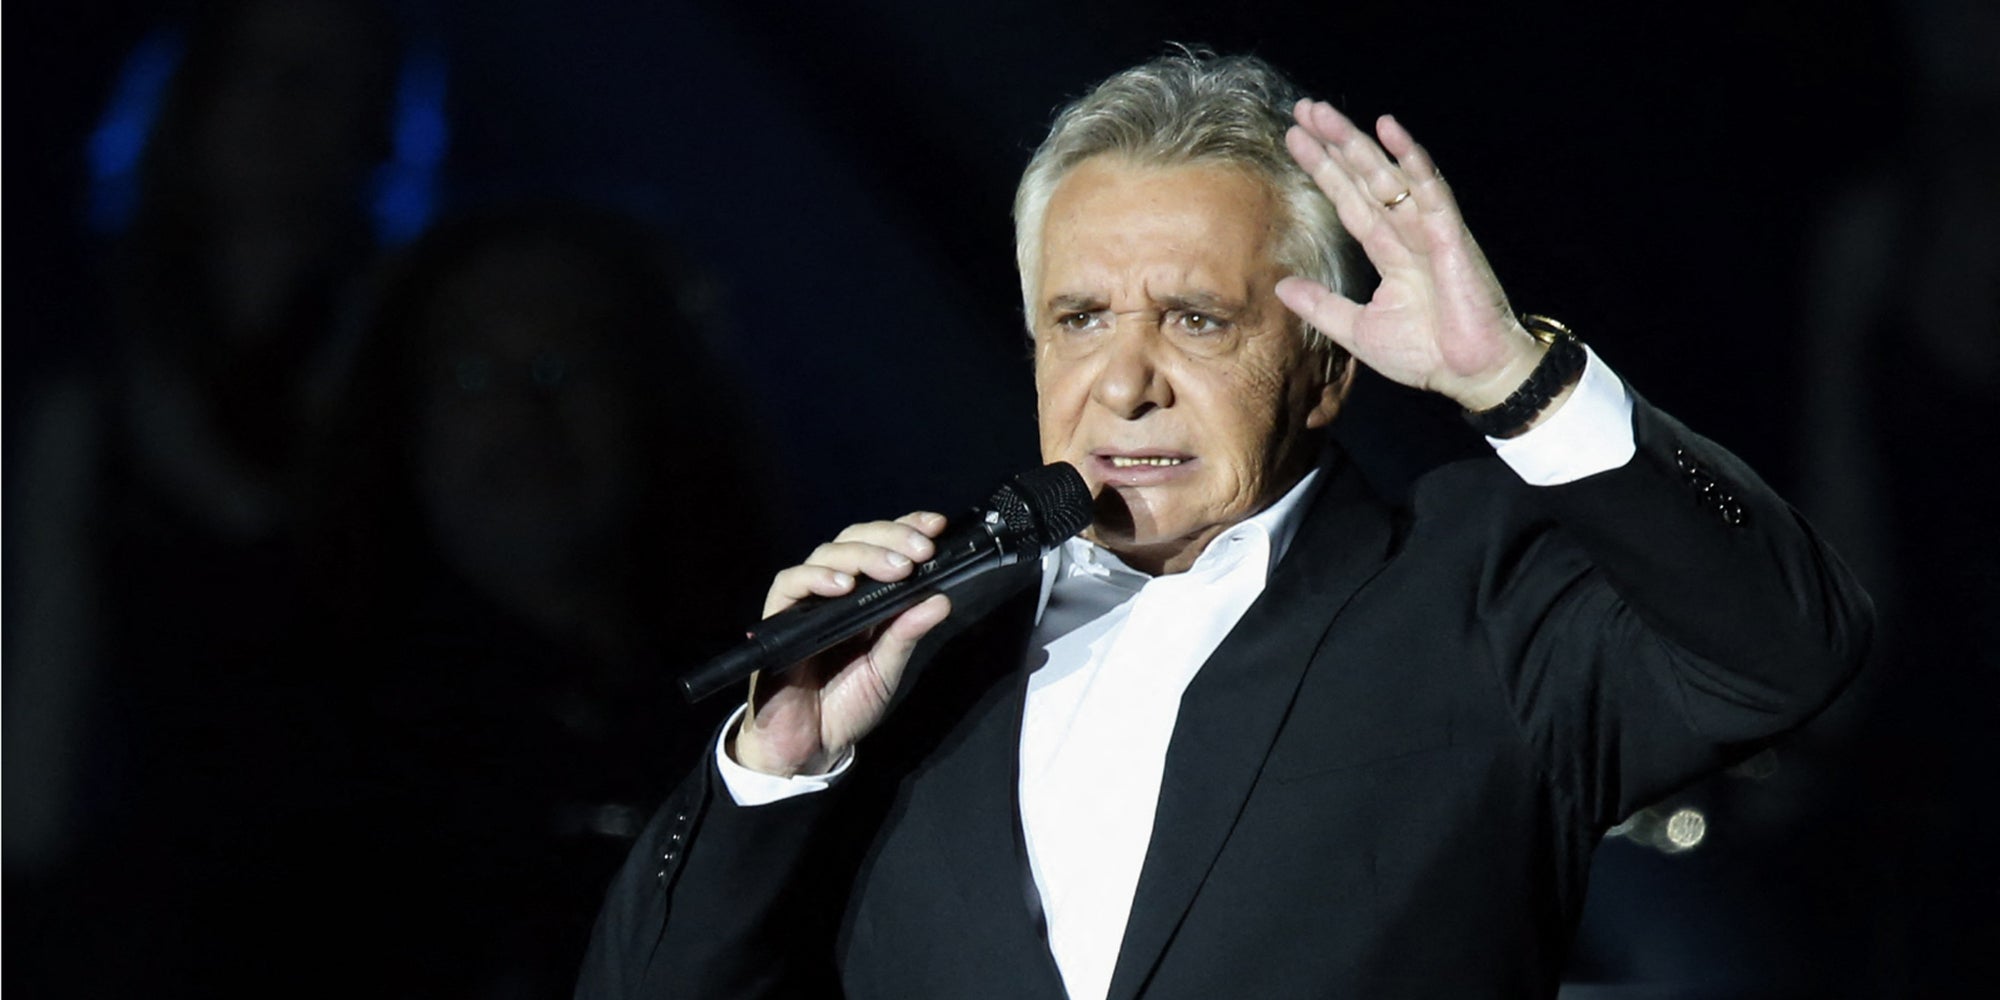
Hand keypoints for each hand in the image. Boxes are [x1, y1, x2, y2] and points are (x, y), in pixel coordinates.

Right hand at [731, 511, 953, 776]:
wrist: (806, 748)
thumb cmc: (844, 705)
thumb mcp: (886, 669)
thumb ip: (907, 633)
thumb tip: (941, 599)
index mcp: (862, 596)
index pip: (881, 546)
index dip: (905, 529)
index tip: (936, 526)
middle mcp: (832, 590)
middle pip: (854, 540)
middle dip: (891, 538)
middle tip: (921, 551)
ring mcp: (804, 602)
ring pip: (827, 554)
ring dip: (864, 555)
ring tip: (896, 568)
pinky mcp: (778, 619)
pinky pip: (790, 584)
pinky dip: (817, 579)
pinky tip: (844, 585)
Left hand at [1274, 100, 1556, 414]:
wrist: (1472, 374)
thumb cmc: (1426, 354)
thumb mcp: (1359, 330)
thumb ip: (1322, 306)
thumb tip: (1280, 288)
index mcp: (1388, 251)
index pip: (1348, 200)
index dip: (1323, 170)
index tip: (1294, 140)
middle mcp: (1407, 232)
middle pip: (1362, 177)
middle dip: (1333, 144)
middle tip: (1303, 109)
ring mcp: (1429, 229)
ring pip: (1387, 175)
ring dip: (1357, 143)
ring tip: (1324, 114)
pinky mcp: (1450, 234)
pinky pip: (1429, 188)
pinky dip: (1410, 158)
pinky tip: (1389, 129)